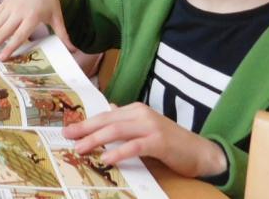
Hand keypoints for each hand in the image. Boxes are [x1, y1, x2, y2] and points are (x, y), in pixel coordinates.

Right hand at [0, 0, 71, 59]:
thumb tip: (73, 50)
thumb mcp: (58, 17)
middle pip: (3, 30)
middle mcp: (19, 12)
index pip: (20, 35)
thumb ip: (63, 34)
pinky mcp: (5, 2)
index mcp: (33, 17)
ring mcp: (11, 6)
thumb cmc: (50, 1)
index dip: (10, 46)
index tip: (1, 58)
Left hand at [63, 103, 227, 178]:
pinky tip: (107, 158)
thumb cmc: (172, 143)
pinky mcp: (159, 141)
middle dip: (85, 129)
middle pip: (107, 120)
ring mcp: (151, 126)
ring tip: (81, 149)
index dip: (87, 123)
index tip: (69, 130)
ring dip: (96, 140)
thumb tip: (110, 109)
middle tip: (67, 137)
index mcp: (136, 110)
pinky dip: (118, 151)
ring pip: (117, 131)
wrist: (201, 152)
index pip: (106, 115)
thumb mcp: (146, 128)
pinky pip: (134, 146)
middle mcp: (141, 114)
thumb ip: (127, 120)